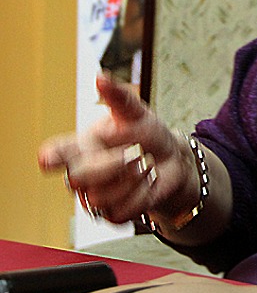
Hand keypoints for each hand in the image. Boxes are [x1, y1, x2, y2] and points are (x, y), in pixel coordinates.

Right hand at [38, 74, 195, 224]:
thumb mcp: (136, 111)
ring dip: (133, 178)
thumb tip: (100, 78)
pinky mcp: (111, 214)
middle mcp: (81, 172)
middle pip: (79, 177)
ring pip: (101, 197)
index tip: (48, 159)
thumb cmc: (146, 133)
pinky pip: (122, 211)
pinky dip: (143, 195)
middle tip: (135, 153)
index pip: (58, 152)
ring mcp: (93, 196)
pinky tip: (146, 184)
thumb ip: (118, 97)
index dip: (53, 156)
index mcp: (81, 146)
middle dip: (114, 163)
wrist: (171, 159)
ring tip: (143, 165)